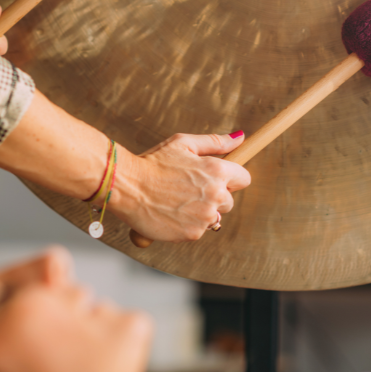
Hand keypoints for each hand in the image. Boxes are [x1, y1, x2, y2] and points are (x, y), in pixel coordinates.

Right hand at [109, 133, 251, 242]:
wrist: (127, 186)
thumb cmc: (152, 162)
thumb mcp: (183, 143)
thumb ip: (215, 142)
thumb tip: (239, 138)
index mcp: (217, 170)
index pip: (244, 179)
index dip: (230, 178)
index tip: (214, 179)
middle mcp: (215, 195)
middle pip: (229, 201)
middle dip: (213, 196)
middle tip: (187, 189)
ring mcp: (205, 216)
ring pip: (214, 218)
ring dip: (200, 212)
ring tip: (176, 201)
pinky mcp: (193, 233)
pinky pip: (198, 230)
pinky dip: (186, 224)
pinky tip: (170, 212)